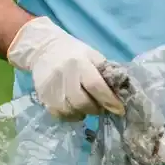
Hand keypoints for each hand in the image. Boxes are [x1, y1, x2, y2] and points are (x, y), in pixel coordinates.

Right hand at [7, 17, 125, 120]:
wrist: (44, 49)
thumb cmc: (74, 53)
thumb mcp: (92, 55)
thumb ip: (105, 72)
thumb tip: (120, 91)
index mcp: (79, 62)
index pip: (96, 86)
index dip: (109, 100)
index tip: (119, 110)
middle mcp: (64, 75)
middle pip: (82, 102)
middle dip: (96, 109)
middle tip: (101, 106)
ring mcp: (51, 87)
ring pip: (71, 111)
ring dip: (83, 113)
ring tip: (86, 105)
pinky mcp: (43, 96)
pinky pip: (59, 115)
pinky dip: (70, 115)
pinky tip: (73, 107)